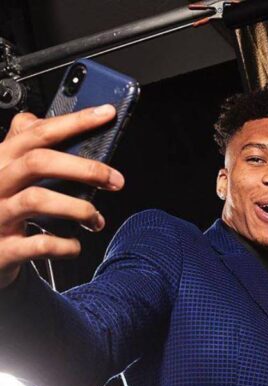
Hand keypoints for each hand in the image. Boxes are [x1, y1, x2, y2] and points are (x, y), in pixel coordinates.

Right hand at [0, 107, 122, 288]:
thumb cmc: (1, 208)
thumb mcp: (7, 172)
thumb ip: (29, 148)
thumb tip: (63, 122)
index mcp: (2, 160)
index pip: (37, 132)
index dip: (74, 122)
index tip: (106, 113)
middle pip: (38, 162)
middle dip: (84, 168)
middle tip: (115, 180)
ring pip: (37, 199)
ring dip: (79, 208)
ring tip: (96, 219)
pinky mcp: (3, 248)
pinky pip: (39, 244)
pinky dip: (65, 245)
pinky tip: (74, 245)